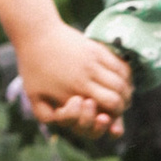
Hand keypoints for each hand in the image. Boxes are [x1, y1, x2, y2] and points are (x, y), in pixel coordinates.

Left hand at [14, 21, 133, 128]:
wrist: (36, 33)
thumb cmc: (33, 68)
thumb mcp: (34, 97)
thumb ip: (48, 117)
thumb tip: (68, 126)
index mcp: (72, 92)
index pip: (106, 111)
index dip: (111, 119)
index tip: (105, 117)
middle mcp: (86, 76)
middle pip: (119, 96)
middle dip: (121, 107)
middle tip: (118, 109)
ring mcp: (94, 60)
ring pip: (123, 81)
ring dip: (126, 93)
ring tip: (122, 97)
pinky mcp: (97, 48)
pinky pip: (122, 65)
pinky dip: (126, 77)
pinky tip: (122, 82)